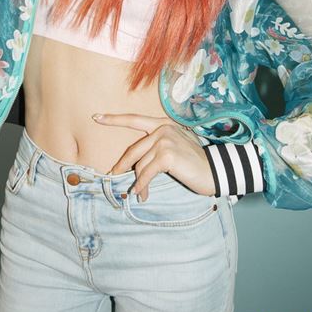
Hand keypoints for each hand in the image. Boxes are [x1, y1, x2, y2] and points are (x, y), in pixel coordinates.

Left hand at [92, 113, 215, 199]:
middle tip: (113, 176)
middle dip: (122, 165)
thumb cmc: (194, 162)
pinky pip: (147, 173)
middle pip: (133, 149)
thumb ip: (157, 146)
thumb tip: (134, 163)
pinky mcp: (167, 155)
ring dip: (138, 182)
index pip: (134, 119)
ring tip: (139, 193)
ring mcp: (165, 140)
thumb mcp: (175, 147)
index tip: (96, 117)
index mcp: (164, 123)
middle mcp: (163, 128)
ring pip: (140, 164)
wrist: (216, 170)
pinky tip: (142, 194)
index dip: (114, 119)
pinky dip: (142, 185)